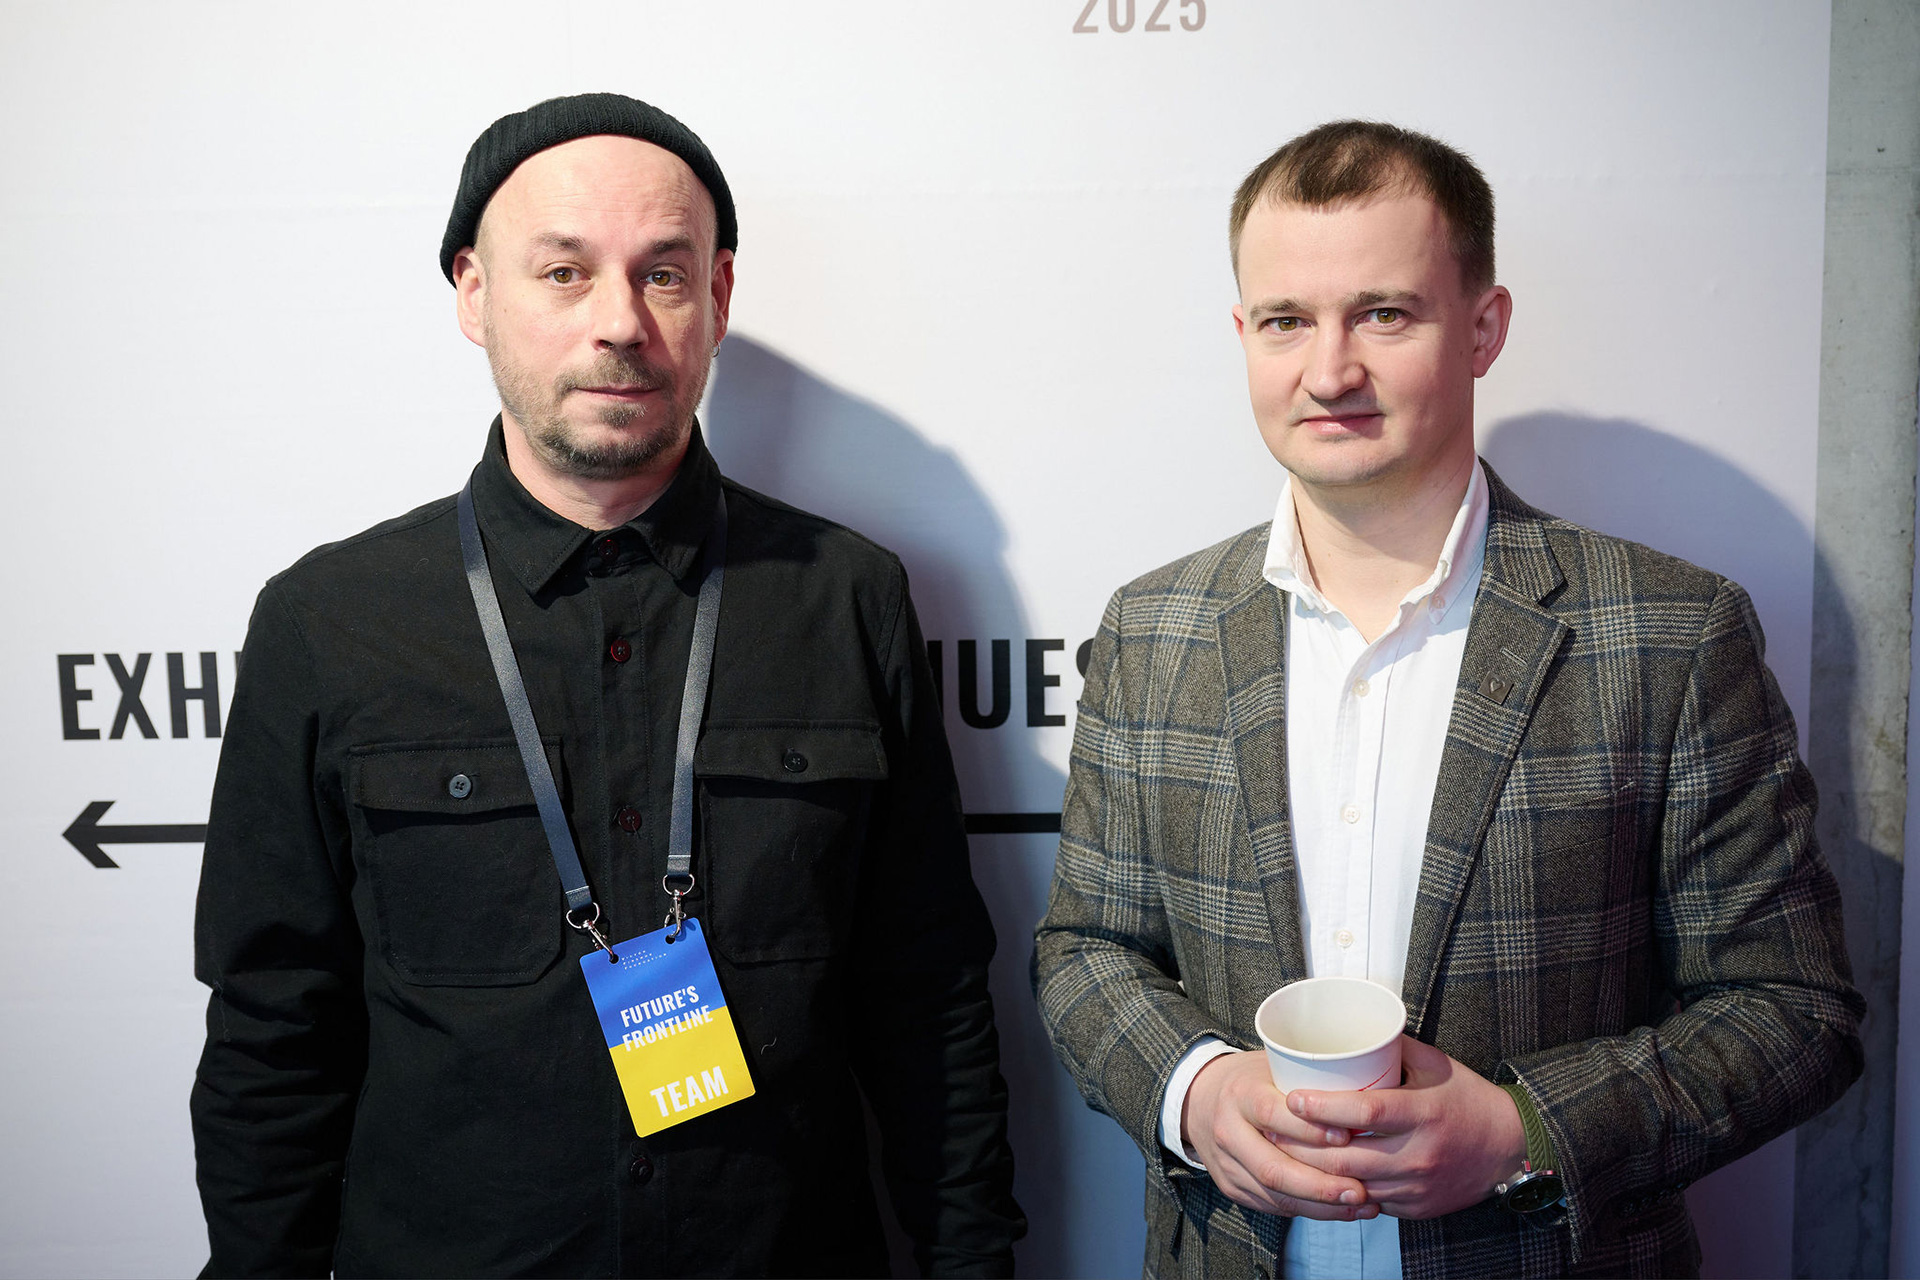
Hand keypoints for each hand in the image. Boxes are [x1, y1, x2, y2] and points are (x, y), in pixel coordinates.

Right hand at [1181, 1051, 1376, 1220]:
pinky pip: (1273, 1206)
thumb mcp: (1273, 1066)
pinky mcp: (1232, 1187)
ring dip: (1322, 1206)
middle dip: (1321, 1185)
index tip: (1348, 1136)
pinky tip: (1341, 1210)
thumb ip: (1309, 1079)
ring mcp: (1227, 1164)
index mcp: (1241, 1094)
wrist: (1199, 1100)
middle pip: (1273, 1168)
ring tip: (1362, 1205)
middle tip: (1361, 1190)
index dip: (1310, 1129)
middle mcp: (1229, 1131)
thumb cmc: (1251, 1080)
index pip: (1273, 1114)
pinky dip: (1310, 1211)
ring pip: (1275, 1195)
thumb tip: (1369, 1088)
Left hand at [1283, 1036, 1527, 1218]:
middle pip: (1347, 1156)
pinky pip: (1368, 1201)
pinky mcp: (1415, 1208)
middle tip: (1271, 1127)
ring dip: (1313, 1171)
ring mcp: (1416, 1186)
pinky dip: (1340, 1189)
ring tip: (1283, 1152)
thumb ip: (1392, 1048)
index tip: (1293, 1097)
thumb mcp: (1436, 1065)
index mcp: (1423, 1113)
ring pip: (1351, 1184)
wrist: (1509, 1147)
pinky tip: (1316, 1176)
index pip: (1365, 1111)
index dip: (1323, 1106)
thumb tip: (1348, 1031)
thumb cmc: (1467, 1099)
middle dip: (1302, 1144)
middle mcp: (1419, 1154)